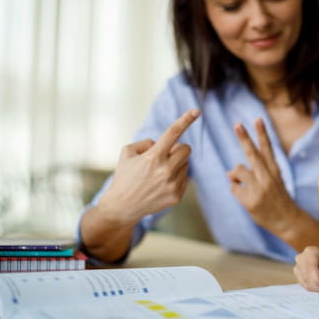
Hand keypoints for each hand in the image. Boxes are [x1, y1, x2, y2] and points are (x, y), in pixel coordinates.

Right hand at [98, 109, 199, 223]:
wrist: (122, 207)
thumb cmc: (125, 176)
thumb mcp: (127, 152)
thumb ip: (147, 143)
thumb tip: (164, 144)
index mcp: (153, 157)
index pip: (172, 133)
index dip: (185, 120)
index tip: (196, 111)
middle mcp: (165, 171)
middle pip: (186, 149)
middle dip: (178, 149)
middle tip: (165, 155)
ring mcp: (172, 185)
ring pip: (186, 164)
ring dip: (176, 164)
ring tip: (158, 174)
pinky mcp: (177, 196)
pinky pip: (185, 178)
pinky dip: (176, 177)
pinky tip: (161, 184)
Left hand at [227, 118, 298, 233]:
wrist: (287, 221)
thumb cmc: (277, 199)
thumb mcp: (273, 181)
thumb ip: (255, 172)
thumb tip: (230, 173)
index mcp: (274, 170)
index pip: (267, 148)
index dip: (262, 133)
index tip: (258, 119)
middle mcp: (268, 177)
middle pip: (252, 154)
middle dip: (244, 138)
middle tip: (237, 125)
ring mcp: (259, 189)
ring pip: (237, 170)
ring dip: (234, 175)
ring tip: (241, 183)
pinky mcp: (251, 201)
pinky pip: (233, 188)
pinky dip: (236, 190)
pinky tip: (245, 198)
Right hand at [294, 246, 318, 292]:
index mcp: (311, 251)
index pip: (310, 265)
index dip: (316, 277)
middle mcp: (301, 258)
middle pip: (306, 276)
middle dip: (318, 285)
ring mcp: (298, 269)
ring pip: (306, 284)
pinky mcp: (299, 278)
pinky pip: (306, 288)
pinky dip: (317, 290)